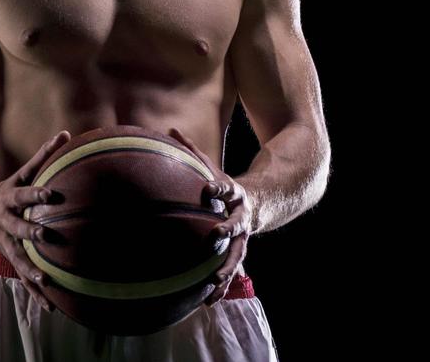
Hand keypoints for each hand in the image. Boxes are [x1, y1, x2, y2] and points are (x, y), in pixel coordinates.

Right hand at [0, 129, 70, 317]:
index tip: (53, 194)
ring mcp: (6, 242)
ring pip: (18, 258)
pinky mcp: (9, 256)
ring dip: (31, 271)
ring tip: (46, 282)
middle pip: (19, 228)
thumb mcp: (22, 172)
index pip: (25, 194)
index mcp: (10, 199)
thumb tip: (67, 134)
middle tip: (48, 238)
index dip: (37, 193)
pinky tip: (50, 306)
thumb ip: (44, 155)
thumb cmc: (8, 188)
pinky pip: (22, 276)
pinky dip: (35, 292)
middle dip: (33, 234)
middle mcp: (6, 222)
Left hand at [168, 127, 253, 306]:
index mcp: (233, 193)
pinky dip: (220, 286)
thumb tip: (169, 128)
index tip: (208, 189)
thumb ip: (192, 151)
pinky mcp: (239, 253)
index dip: (218, 187)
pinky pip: (230, 271)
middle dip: (227, 230)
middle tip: (215, 237)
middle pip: (236, 224)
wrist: (261, 203)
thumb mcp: (212, 167)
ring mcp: (243, 238)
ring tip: (214, 283)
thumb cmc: (224, 186)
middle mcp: (241, 217)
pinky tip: (208, 301)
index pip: (226, 188)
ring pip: (237, 255)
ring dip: (226, 269)